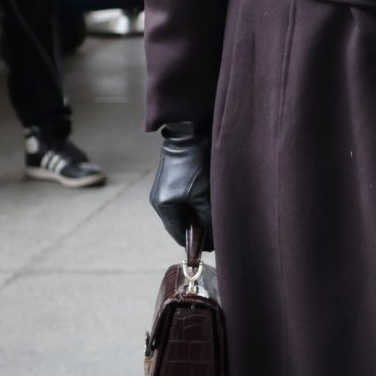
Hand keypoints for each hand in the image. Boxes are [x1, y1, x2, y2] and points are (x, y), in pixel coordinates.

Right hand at [149, 121, 213, 248]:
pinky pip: (183, 198)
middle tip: (217, 226)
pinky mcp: (170, 178)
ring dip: (198, 213)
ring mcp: (162, 188)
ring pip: (184, 211)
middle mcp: (158, 199)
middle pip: (181, 223)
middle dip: (199, 227)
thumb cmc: (197, 164)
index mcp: (163, 206)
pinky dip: (195, 201)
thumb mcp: (205, 196)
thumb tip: (213, 239)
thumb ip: (208, 221)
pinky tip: (208, 195)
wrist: (189, 131)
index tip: (215, 244)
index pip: (179, 235)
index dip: (197, 242)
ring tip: (214, 208)